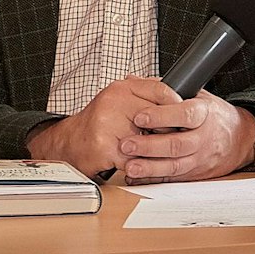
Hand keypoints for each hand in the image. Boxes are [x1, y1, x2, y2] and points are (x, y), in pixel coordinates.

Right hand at [28, 76, 180, 175]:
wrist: (70, 143)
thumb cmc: (98, 124)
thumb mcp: (120, 102)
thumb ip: (143, 96)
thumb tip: (175, 99)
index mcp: (122, 88)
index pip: (161, 90)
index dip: (176, 105)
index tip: (184, 118)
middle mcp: (114, 101)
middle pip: (159, 119)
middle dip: (167, 133)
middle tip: (170, 140)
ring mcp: (108, 124)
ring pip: (149, 142)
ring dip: (154, 152)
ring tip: (151, 153)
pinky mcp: (105, 147)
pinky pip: (135, 160)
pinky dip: (139, 165)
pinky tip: (136, 163)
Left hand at [118, 90, 254, 183]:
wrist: (239, 138)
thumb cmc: (211, 114)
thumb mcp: (195, 95)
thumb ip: (165, 89)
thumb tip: (133, 80)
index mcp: (204, 113)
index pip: (185, 114)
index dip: (162, 116)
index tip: (139, 116)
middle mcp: (202, 138)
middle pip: (177, 144)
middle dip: (149, 146)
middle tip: (126, 144)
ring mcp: (199, 158)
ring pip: (175, 165)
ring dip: (150, 168)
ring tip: (130, 167)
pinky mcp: (194, 173)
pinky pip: (173, 179)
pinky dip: (154, 180)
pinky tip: (138, 179)